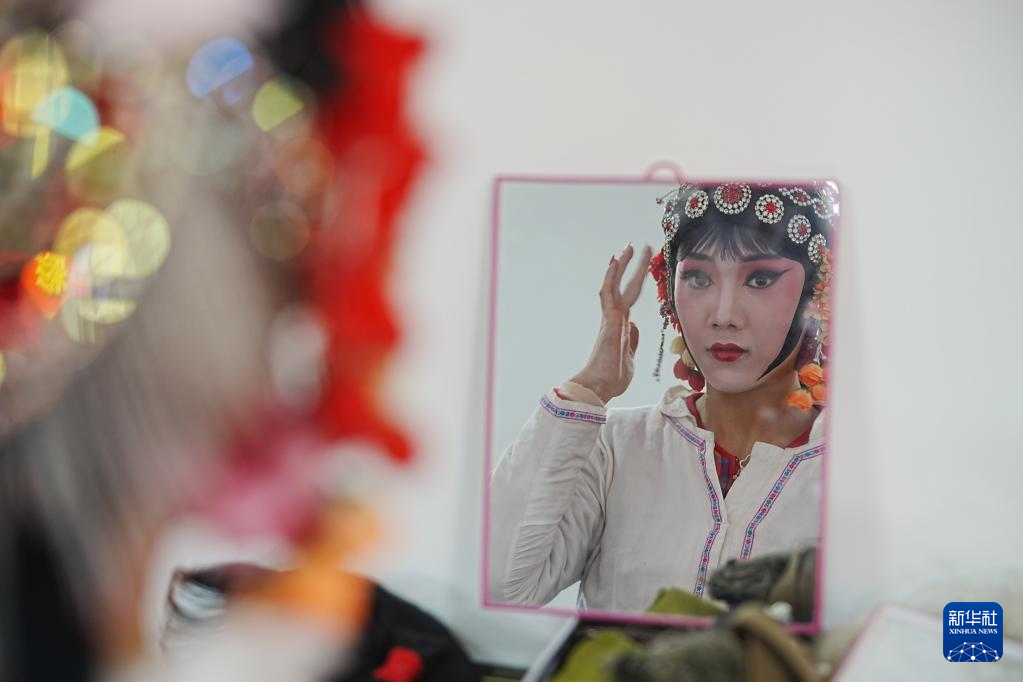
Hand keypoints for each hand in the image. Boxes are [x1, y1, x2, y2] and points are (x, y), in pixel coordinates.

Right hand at [570, 243, 652, 403]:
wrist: (599, 388)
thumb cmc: (612, 378)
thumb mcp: (630, 357)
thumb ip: (632, 341)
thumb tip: (634, 328)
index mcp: (621, 327)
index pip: (629, 300)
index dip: (635, 284)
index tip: (642, 272)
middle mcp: (615, 319)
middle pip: (626, 287)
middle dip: (635, 268)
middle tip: (643, 248)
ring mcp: (611, 319)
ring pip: (616, 285)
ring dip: (624, 266)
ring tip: (632, 247)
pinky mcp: (609, 321)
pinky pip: (608, 294)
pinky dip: (611, 277)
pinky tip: (615, 261)